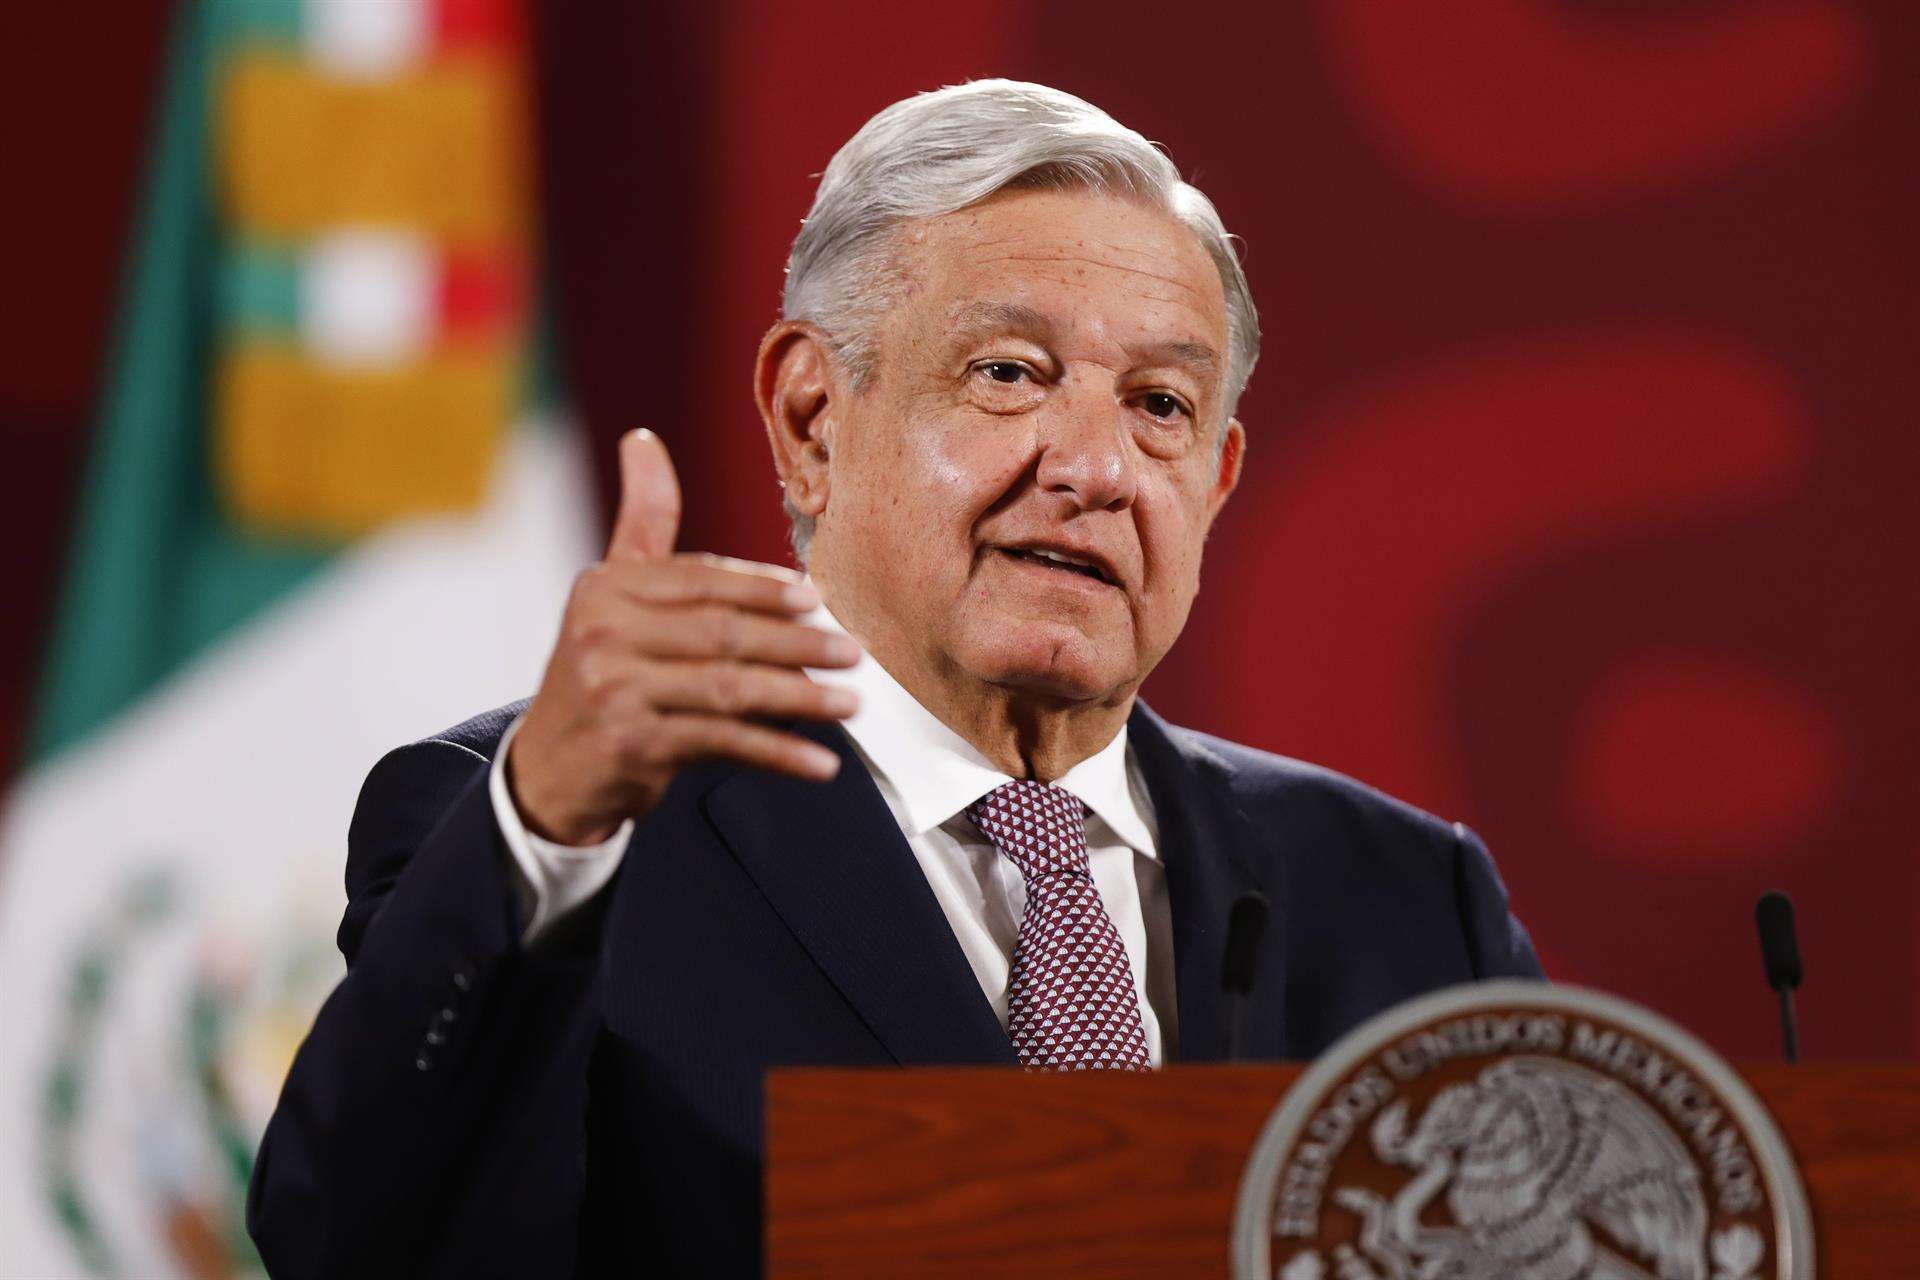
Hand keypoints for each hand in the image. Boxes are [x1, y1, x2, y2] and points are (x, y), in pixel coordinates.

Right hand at [508, 429, 860, 843]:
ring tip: (851, 703)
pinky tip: (820, 762)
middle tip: (855, 654)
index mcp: (607, 588)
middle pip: (723, 633)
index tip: (818, 601)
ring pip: (730, 688)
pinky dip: (777, 752)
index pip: (702, 581)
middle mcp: (604, 634)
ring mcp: (615, 691)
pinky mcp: (632, 744)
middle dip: (799, 643)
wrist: (551, 768)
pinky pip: (723, 742)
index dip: (765, 590)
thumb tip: (643, 439)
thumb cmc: (602, 670)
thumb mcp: (612, 594)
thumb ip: (642, 522)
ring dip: (801, 698)